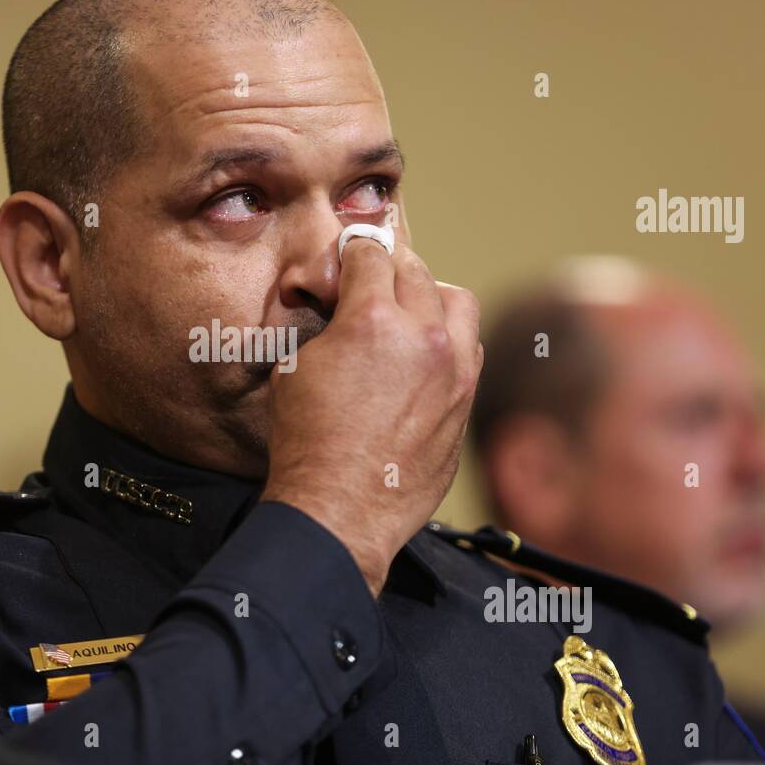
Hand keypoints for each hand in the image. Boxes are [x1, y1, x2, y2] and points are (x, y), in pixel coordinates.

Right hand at [261, 238, 481, 596]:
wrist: (340, 511)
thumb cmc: (307, 444)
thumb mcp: (296, 367)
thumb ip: (325, 321)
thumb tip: (336, 302)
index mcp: (373, 320)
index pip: (370, 254)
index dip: (349, 252)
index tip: (341, 262)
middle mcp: (423, 337)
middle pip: (415, 270)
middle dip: (387, 267)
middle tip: (365, 282)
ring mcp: (454, 371)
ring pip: (456, 301)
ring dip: (428, 296)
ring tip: (403, 314)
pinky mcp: (465, 402)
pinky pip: (468, 348)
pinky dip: (447, 338)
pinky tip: (421, 355)